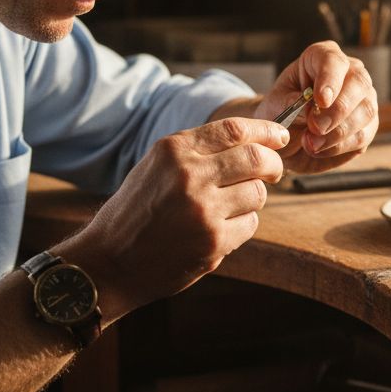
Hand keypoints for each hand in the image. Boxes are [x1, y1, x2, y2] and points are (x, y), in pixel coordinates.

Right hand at [59, 117, 287, 319]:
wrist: (110, 261)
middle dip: (272, 164)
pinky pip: (250, 224)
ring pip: (257, 193)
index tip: (281, 136)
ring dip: (253, 198)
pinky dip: (243, 225)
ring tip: (231, 206)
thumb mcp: (157, 167)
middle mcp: (189, 175)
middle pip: (256, 158)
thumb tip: (255, 142)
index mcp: (174, 150)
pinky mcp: (213, 241)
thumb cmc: (136, 212)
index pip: (235, 129)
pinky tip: (220, 230)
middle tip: (273, 171)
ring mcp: (203, 209)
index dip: (266, 131)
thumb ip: (199, 152)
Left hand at [260, 41, 378, 172]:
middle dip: (337, 110)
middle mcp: (350, 73)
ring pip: (366, 112)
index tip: (320, 100)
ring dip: (337, 133)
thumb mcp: (275, 105)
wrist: (286, 138)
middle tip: (315, 128)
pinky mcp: (368, 126)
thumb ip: (291, 103)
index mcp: (322, 58)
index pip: (333, 60)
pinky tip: (319, 149)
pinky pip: (363, 136)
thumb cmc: (280, 112)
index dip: (329, 79)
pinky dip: (339, 147)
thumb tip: (312, 109)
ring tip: (309, 144)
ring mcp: (364, 99)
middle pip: (359, 83)